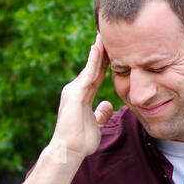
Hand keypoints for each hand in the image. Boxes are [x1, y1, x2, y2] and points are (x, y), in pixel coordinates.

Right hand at [49, 33, 113, 161]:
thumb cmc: (81, 141)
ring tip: (105, 34)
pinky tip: (98, 48)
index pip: (96, 74)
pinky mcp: (75, 94)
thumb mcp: (96, 124)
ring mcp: (74, 90)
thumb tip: (107, 104)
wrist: (69, 150)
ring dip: (98, 50)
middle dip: (102, 50)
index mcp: (81, 96)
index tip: (114, 48)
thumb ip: (100, 113)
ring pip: (90, 67)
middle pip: (93, 66)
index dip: (105, 61)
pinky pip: (87, 74)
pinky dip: (93, 61)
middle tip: (109, 32)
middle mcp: (76, 90)